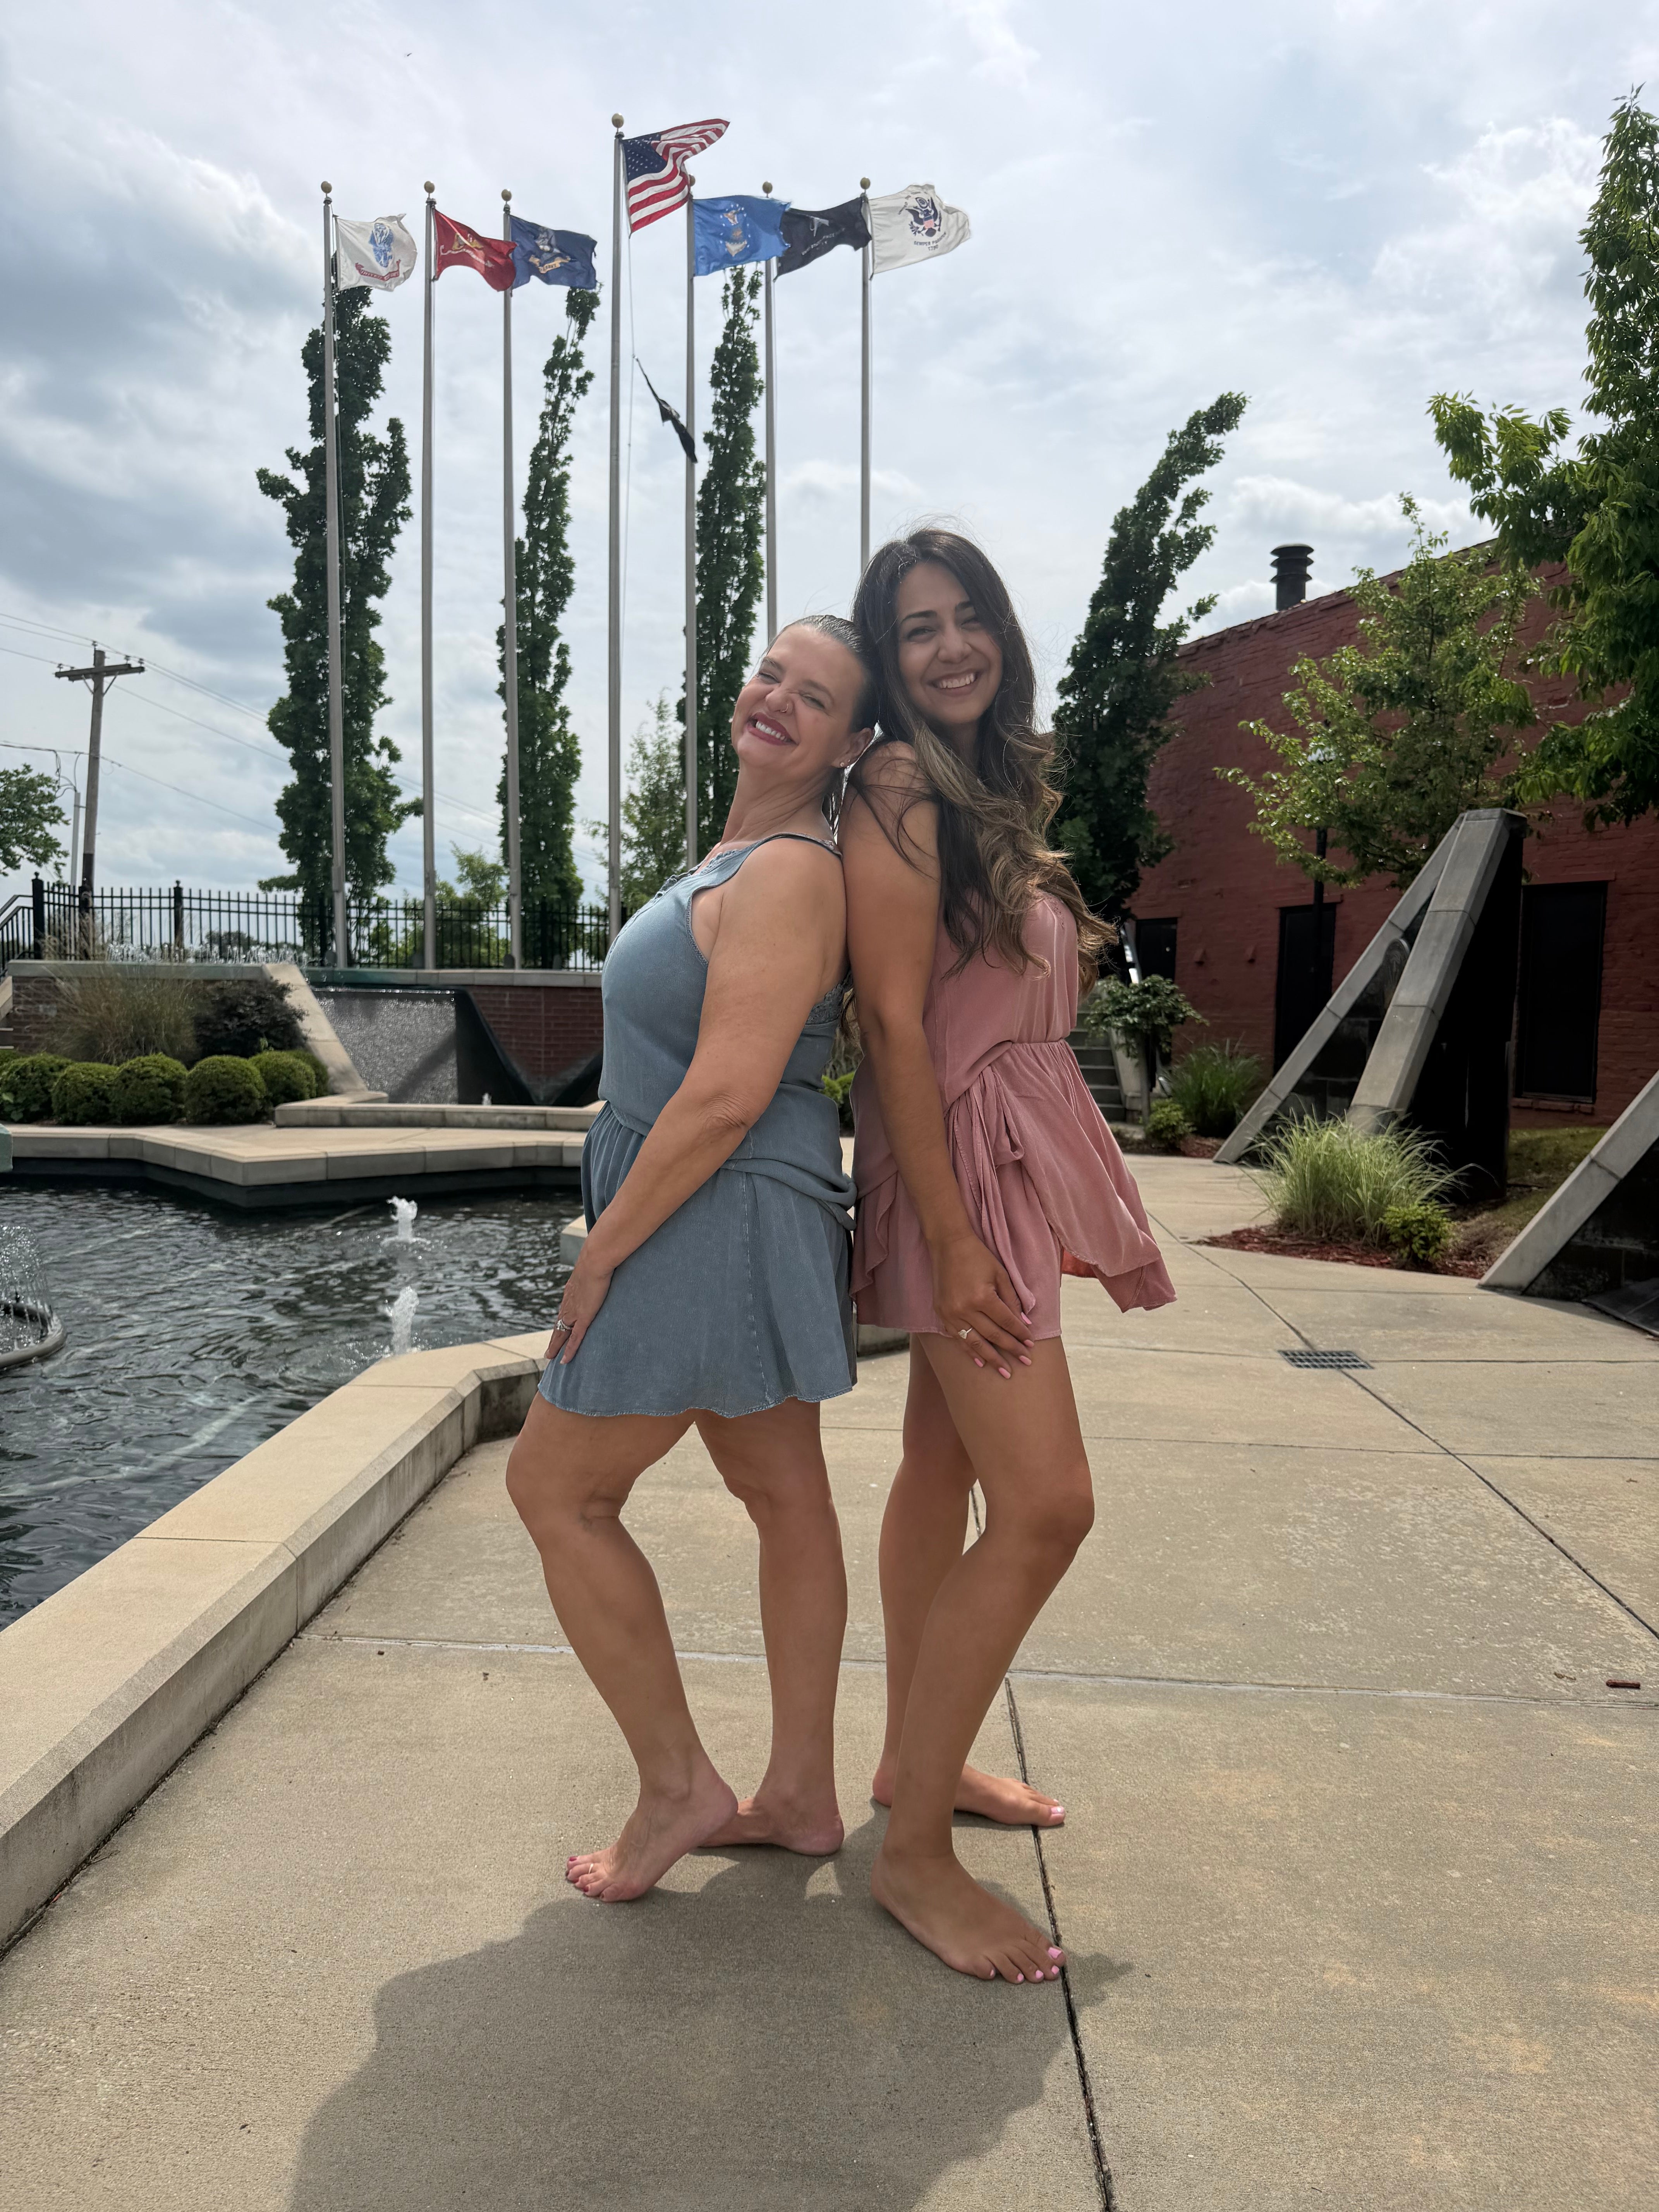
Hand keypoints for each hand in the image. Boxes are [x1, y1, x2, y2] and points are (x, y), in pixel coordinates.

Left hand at [548, 1246, 614, 1364]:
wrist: (594, 1261)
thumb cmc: (597, 1261)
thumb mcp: (593, 1269)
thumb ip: (594, 1274)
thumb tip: (602, 1268)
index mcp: (570, 1293)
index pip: (563, 1311)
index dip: (560, 1322)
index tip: (558, 1329)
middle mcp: (568, 1304)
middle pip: (558, 1325)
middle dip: (554, 1338)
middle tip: (549, 1350)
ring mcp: (574, 1312)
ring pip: (562, 1334)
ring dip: (556, 1346)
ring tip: (551, 1357)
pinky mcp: (583, 1318)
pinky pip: (575, 1338)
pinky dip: (569, 1350)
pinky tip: (565, 1360)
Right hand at [930, 1230, 1033, 1377]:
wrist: (948, 1244)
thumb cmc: (978, 1256)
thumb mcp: (1001, 1274)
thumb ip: (1013, 1300)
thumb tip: (1025, 1323)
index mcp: (982, 1297)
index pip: (1007, 1322)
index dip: (1020, 1334)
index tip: (1031, 1345)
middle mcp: (965, 1308)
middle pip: (993, 1336)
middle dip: (1011, 1350)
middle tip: (1025, 1362)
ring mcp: (950, 1313)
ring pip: (974, 1342)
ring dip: (991, 1358)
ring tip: (1004, 1371)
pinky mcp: (941, 1314)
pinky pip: (957, 1338)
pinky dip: (969, 1351)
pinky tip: (980, 1361)